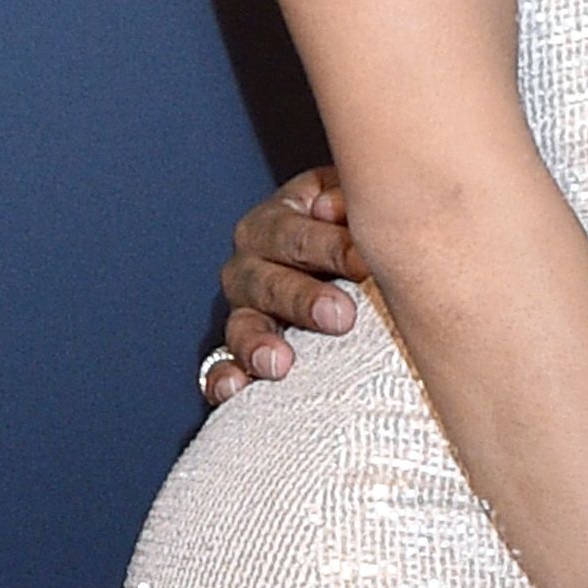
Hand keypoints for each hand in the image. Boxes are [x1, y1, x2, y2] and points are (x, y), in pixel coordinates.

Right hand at [200, 168, 369, 402]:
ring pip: (241, 324)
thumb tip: (330, 207)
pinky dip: (225, 378)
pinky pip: (221, 366)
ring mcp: (245, 309)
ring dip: (258, 343)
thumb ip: (349, 198)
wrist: (365, 272)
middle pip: (267, 280)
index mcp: (280, 218)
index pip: (294, 230)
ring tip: (278, 362)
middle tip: (340, 317)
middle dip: (303, 299)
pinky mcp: (241, 352)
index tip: (364, 264)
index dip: (329, 247)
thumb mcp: (360, 201)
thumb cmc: (365, 230)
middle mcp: (254, 261)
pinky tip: (236, 389)